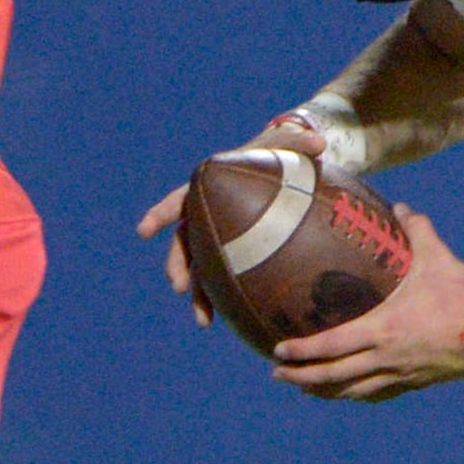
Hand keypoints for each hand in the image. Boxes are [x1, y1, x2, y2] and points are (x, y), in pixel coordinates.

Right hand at [135, 120, 325, 325]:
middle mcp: (209, 215)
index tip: (144, 231)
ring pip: (200, 268)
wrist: (287, 171)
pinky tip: (230, 321)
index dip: (161, 215)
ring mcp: (220, 237)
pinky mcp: (236, 253)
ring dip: (199, 294)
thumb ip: (299, 142)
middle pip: (185, 243)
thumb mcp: (289, 147)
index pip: (180, 201)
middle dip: (178, 265)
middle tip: (179, 286)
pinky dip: (224, 300)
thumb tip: (318, 142)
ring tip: (204, 320)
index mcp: (210, 187)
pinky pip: (224, 278)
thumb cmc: (282, 155)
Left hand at [272, 207, 463, 400]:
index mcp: (382, 329)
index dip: (302, 350)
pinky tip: (348, 393)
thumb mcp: (437, 257)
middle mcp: (385, 357)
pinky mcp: (414, 383)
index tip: (279, 350)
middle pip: (333, 376)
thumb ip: (417, 230)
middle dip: (302, 376)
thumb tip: (402, 207)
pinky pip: (377, 394)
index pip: (331, 345)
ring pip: (353, 391)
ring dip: (324, 390)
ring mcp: (399, 374)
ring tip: (304, 387)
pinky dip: (356, 394)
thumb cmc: (461, 295)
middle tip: (278, 373)